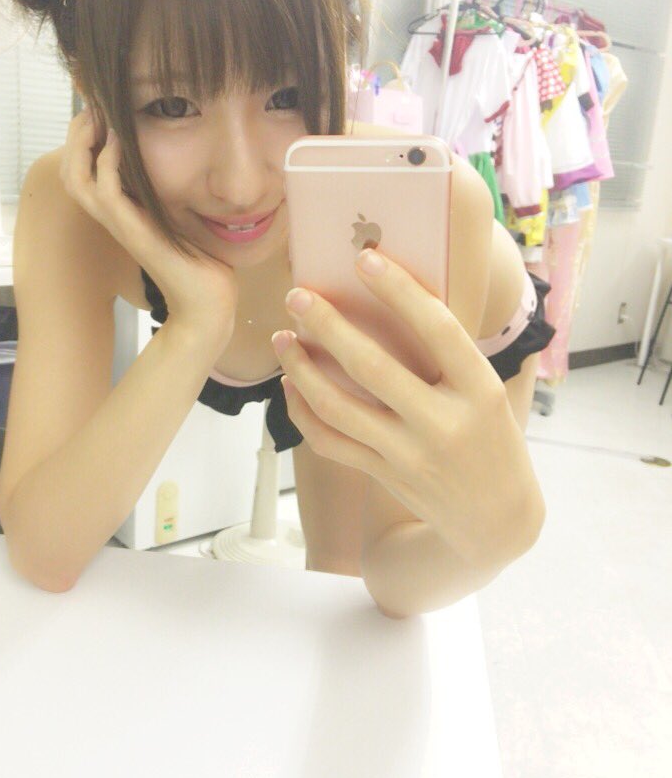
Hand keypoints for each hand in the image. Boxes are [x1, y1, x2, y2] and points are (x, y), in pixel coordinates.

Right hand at [60, 108, 238, 346]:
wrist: (208, 305)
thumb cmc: (203, 266)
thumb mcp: (186, 218)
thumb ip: (177, 194)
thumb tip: (192, 168)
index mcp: (124, 214)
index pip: (87, 172)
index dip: (85, 140)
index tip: (101, 110)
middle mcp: (116, 219)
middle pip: (71, 171)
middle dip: (76, 135)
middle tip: (91, 106)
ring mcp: (121, 226)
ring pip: (78, 178)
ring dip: (82, 142)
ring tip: (97, 115)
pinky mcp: (134, 232)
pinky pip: (106, 191)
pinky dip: (107, 162)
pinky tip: (119, 140)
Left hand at [271, 246, 538, 562]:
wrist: (496, 518)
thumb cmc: (490, 437)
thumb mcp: (485, 392)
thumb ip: (446, 355)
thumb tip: (389, 297)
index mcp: (479, 390)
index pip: (437, 330)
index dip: (400, 291)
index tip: (364, 259)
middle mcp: (444, 423)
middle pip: (372, 367)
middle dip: (328, 326)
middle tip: (297, 295)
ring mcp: (410, 455)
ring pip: (338, 407)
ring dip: (302, 369)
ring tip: (283, 338)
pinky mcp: (384, 476)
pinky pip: (330, 442)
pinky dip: (303, 413)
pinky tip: (290, 386)